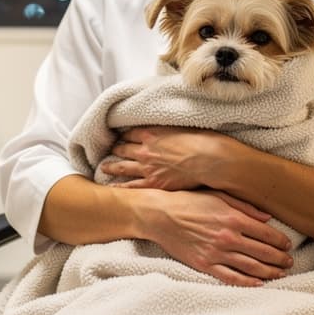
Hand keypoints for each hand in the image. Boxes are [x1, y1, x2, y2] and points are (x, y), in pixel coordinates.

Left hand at [104, 126, 232, 190]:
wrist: (209, 160)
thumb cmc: (202, 141)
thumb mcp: (182, 127)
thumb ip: (168, 129)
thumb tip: (164, 127)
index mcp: (151, 133)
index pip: (130, 133)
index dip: (124, 134)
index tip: (120, 136)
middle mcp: (145, 150)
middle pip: (123, 148)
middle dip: (115, 148)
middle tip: (109, 149)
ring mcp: (147, 168)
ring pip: (122, 166)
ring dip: (111, 166)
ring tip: (104, 167)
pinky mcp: (153, 183)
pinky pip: (132, 186)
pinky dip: (120, 186)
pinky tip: (112, 187)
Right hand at [137, 189, 293, 286]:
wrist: (159, 215)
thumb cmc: (188, 201)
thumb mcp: (218, 196)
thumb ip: (244, 206)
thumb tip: (267, 217)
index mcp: (233, 218)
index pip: (266, 233)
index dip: (280, 241)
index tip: (288, 245)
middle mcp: (228, 237)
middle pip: (262, 252)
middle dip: (279, 259)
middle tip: (289, 262)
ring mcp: (216, 253)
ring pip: (250, 267)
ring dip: (269, 271)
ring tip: (280, 274)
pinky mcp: (205, 265)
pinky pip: (230, 277)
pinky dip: (247, 282)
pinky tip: (259, 283)